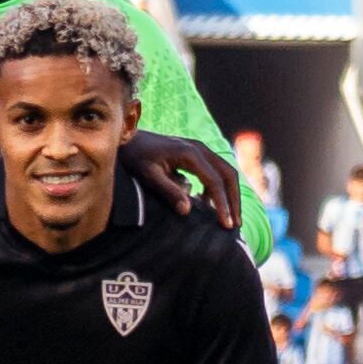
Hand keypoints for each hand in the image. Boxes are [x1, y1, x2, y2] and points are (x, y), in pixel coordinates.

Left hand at [121, 129, 242, 227]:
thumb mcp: (149, 175)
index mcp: (190, 153)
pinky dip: (216, 188)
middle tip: (235, 224)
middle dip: (233, 200)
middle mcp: (200, 148)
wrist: (128, 139)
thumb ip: (168, 191)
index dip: (223, 204)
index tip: (226, 224)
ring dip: (228, 195)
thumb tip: (187, 210)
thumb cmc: (135, 157)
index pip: (215, 181)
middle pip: (228, 174)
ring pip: (225, 172)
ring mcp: (199, 149)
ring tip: (228, 218)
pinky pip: (214, 171)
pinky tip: (207, 205)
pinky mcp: (196, 154)